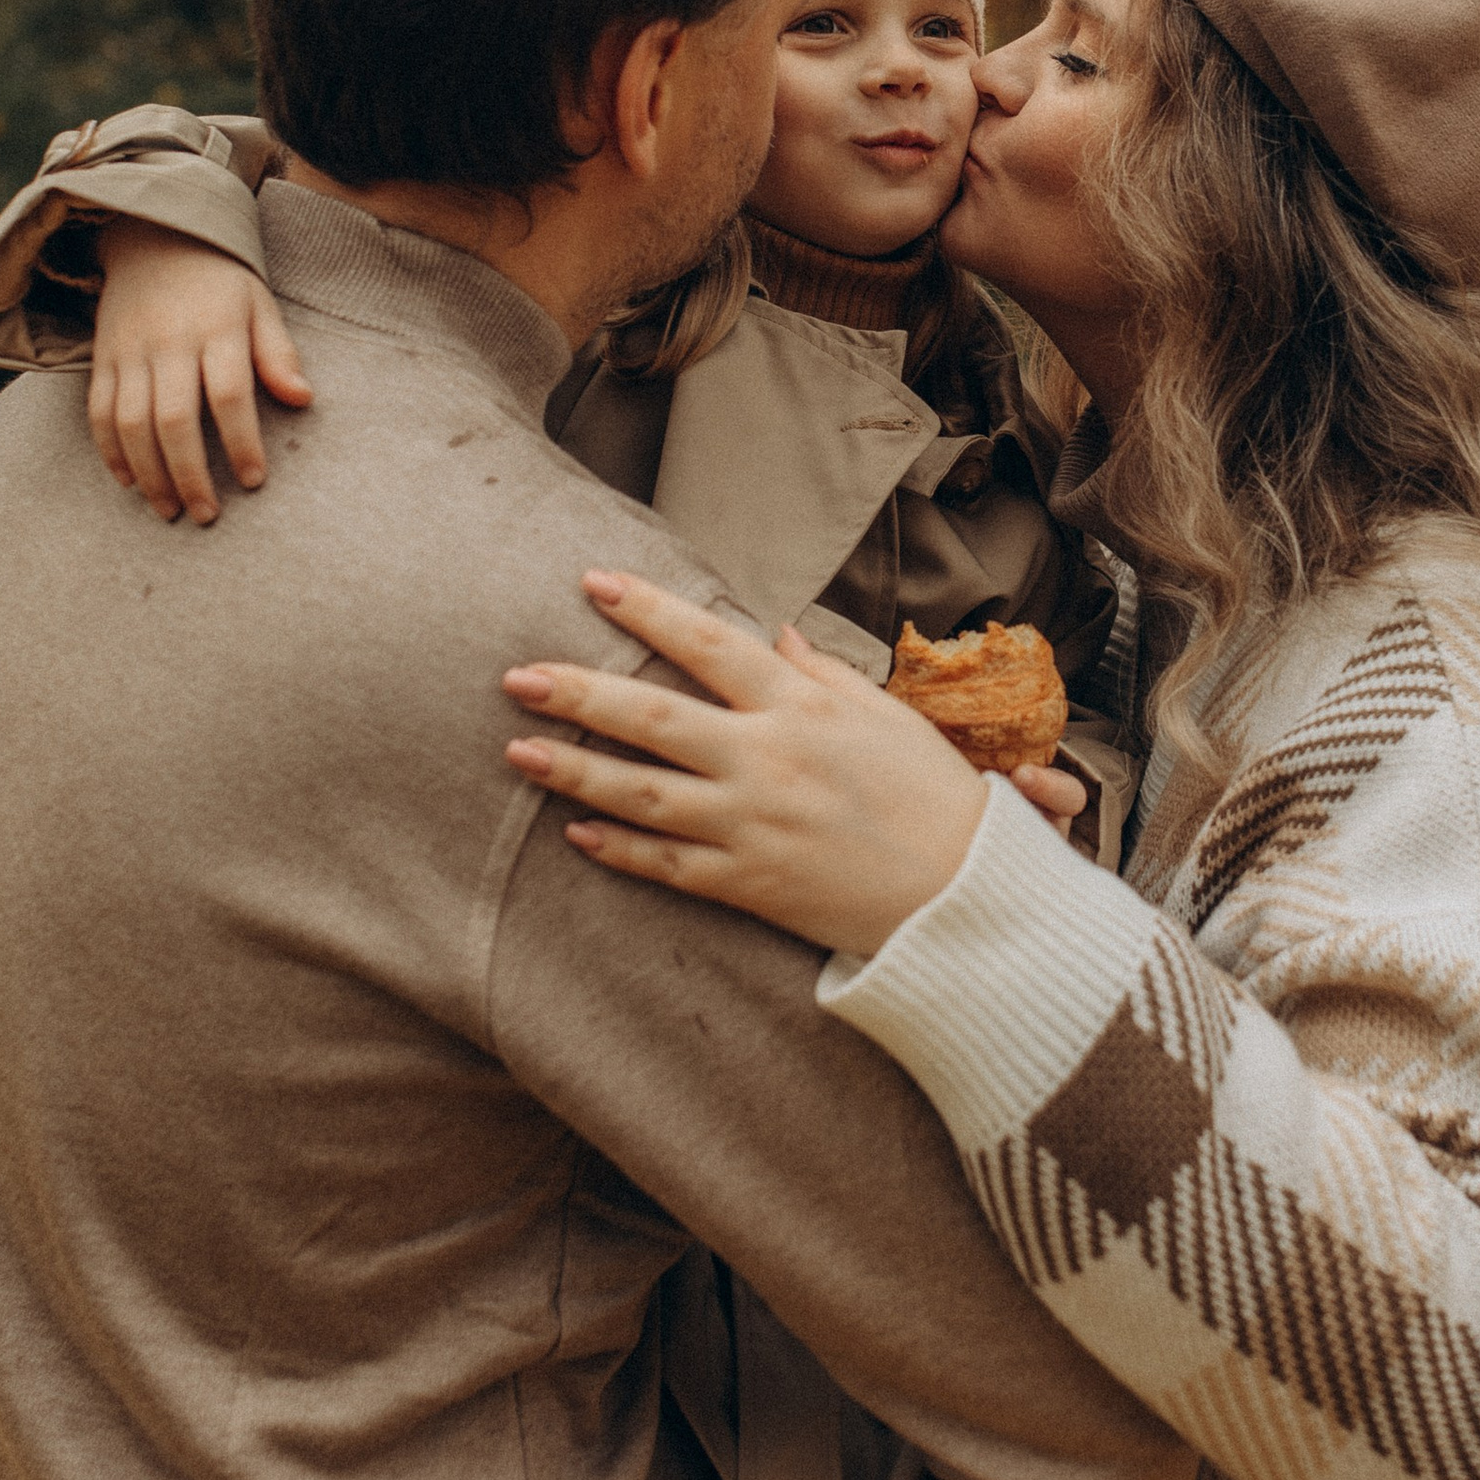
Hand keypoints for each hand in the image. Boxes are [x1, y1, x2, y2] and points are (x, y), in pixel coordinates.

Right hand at [91, 222, 311, 524]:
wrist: (154, 238)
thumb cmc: (220, 282)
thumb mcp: (259, 305)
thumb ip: (279, 353)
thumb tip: (303, 399)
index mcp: (217, 329)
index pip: (230, 395)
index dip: (242, 442)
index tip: (253, 482)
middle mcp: (169, 343)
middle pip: (174, 419)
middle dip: (189, 474)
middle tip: (207, 515)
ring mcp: (130, 351)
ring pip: (131, 423)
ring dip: (149, 474)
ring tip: (170, 511)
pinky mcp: (103, 358)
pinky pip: (99, 412)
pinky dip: (110, 452)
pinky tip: (130, 482)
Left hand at [504, 573, 1002, 954]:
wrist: (963, 898)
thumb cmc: (933, 797)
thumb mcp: (886, 718)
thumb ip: (825, 675)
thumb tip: (778, 636)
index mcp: (801, 708)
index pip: (708, 643)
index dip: (647, 610)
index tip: (593, 582)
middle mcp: (767, 761)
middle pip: (653, 719)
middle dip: (579, 693)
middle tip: (517, 676)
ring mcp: (751, 826)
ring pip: (641, 796)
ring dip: (574, 771)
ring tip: (517, 751)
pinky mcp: (748, 884)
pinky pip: (667, 865)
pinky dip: (617, 849)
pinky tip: (574, 832)